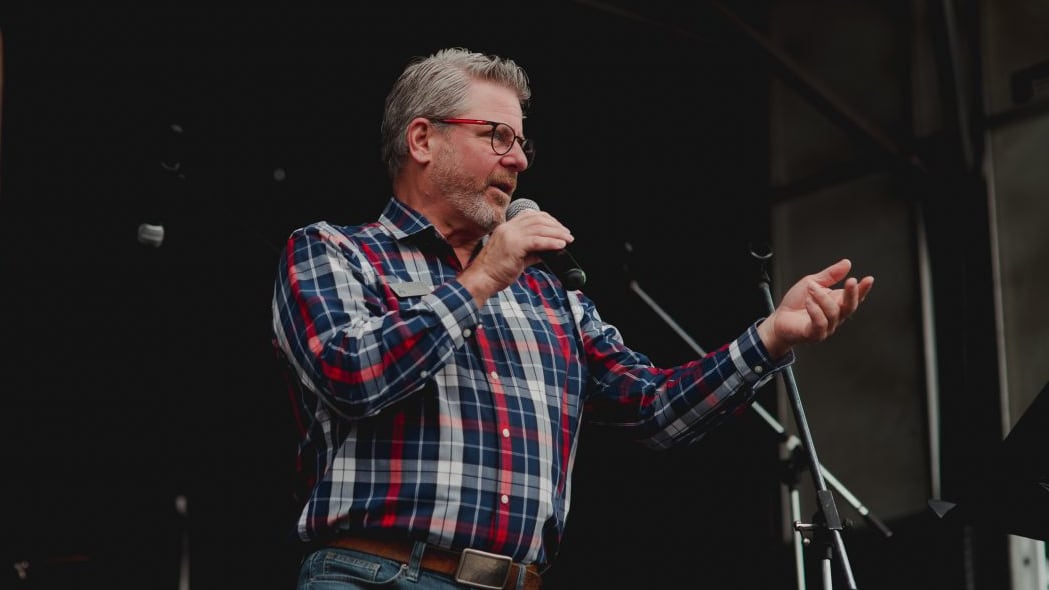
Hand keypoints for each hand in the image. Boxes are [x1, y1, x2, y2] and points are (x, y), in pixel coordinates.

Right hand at [459, 209, 573, 301]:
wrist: (481, 279)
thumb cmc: (495, 271)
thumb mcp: (516, 257)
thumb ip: (532, 252)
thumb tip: (548, 251)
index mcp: (507, 228)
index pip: (530, 215)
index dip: (548, 219)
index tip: (558, 228)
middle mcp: (508, 228)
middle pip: (537, 219)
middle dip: (556, 226)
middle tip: (567, 235)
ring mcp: (510, 235)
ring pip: (539, 228)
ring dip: (557, 234)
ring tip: (567, 240)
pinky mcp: (514, 246)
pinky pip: (537, 241)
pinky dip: (551, 242)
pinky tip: (560, 246)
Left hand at [757, 258, 873, 357]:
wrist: (778, 319)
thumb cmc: (796, 303)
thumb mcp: (812, 283)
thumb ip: (830, 275)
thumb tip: (847, 263)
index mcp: (837, 303)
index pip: (854, 297)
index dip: (863, 289)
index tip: (869, 279)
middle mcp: (835, 316)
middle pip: (850, 306)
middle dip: (852, 293)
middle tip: (850, 281)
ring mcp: (827, 327)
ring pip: (833, 312)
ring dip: (822, 298)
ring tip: (811, 289)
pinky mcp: (815, 334)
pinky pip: (820, 323)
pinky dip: (815, 311)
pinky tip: (808, 302)